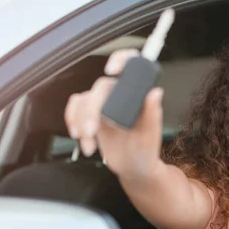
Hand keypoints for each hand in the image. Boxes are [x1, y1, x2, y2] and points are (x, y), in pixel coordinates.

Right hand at [64, 49, 164, 180]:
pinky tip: (83, 140)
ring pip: (83, 100)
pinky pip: (75, 110)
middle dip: (90, 110)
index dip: (121, 60)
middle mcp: (120, 96)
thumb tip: (155, 92)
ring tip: (88, 141)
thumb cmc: (146, 150)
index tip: (112, 71)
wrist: (134, 169)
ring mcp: (104, 105)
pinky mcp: (91, 116)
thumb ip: (152, 114)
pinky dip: (73, 123)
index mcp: (137, 96)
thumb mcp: (150, 135)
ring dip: (79, 120)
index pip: (131, 65)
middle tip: (91, 131)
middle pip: (99, 88)